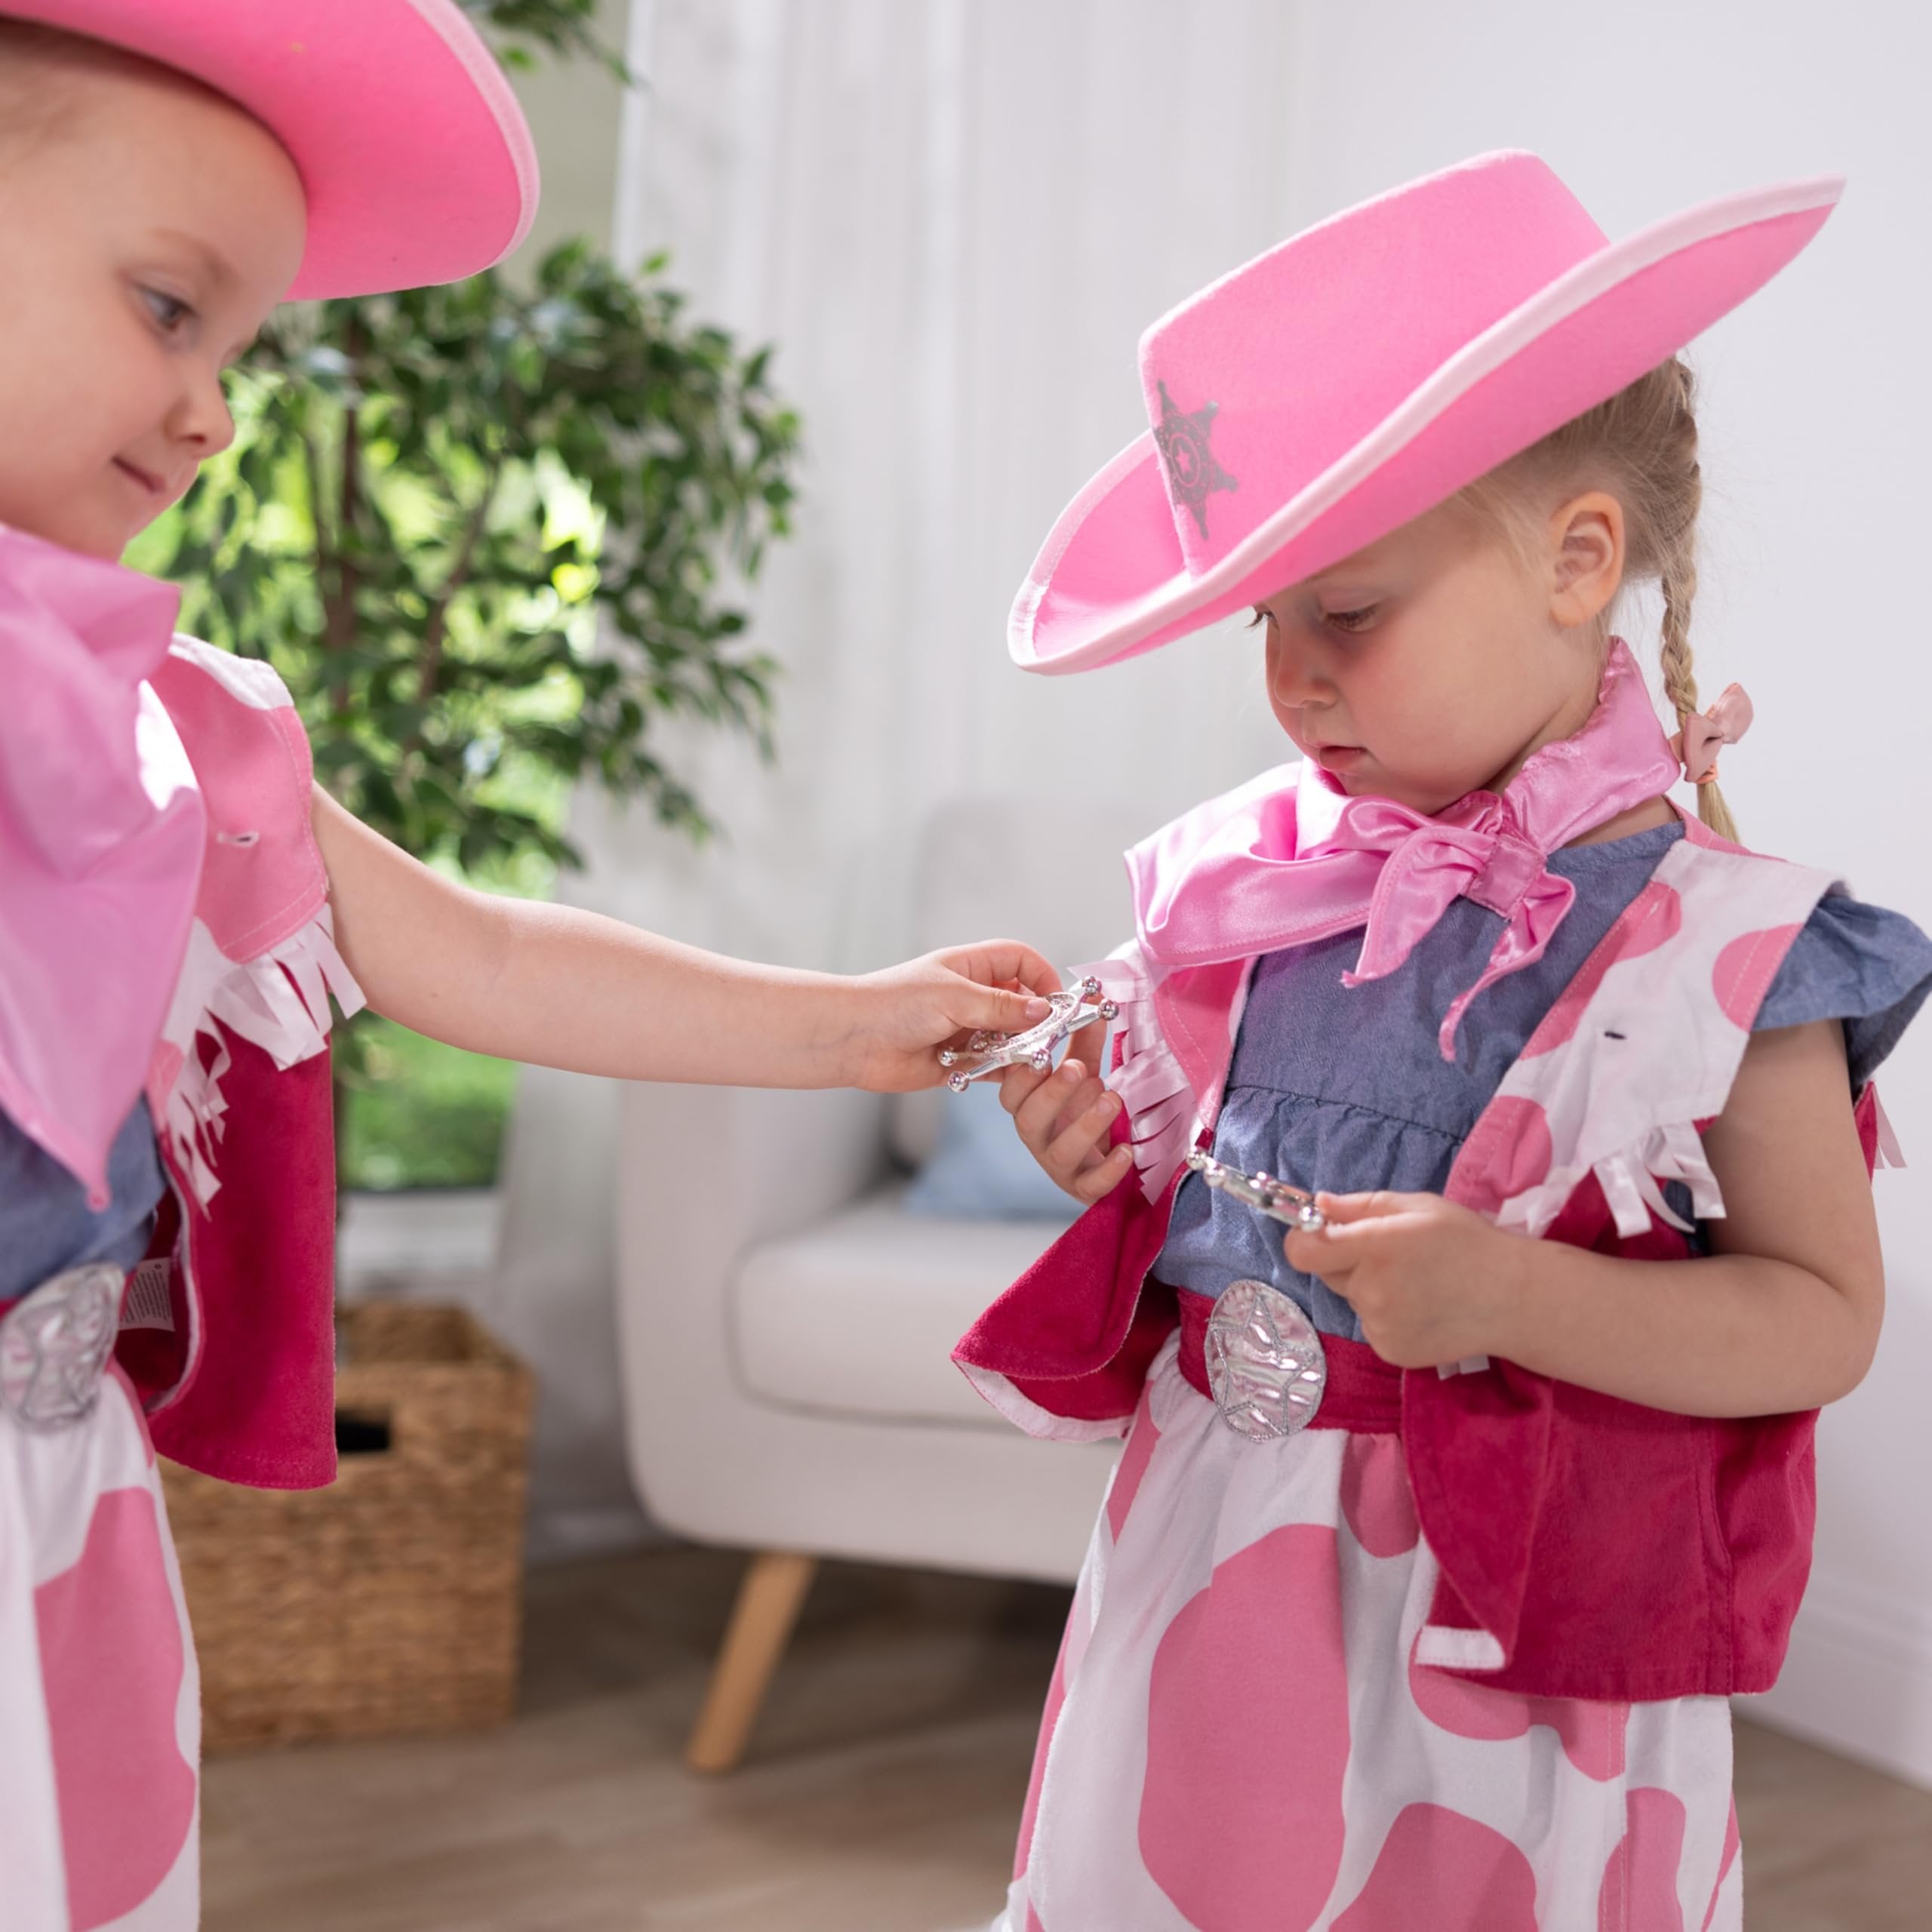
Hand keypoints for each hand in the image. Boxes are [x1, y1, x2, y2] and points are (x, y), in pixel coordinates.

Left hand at [846, 940, 1062, 1092]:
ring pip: (1011, 1038)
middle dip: (1035, 1021)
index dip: (1042, 976)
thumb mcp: (954, 996)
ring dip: (1019, 1048)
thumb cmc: (895, 1004)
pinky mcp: (961, 1062)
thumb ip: (1001, 1006)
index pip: (1020, 961)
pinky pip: (995, 1068)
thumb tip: (1045, 1011)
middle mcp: (972, 997)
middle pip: (1022, 1003)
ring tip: (1021, 1058)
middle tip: (1046, 1038)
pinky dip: (1004, 1072)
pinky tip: (1005, 1074)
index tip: (1057, 1002)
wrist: (853, 1040)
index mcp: (971, 967)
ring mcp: (967, 1030)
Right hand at [998, 1039, 1134, 1205]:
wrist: (1104, 1156)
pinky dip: (1108, 1170)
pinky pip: (1090, 1185)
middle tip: (1077, 1069)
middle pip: (1029, 1120)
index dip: (1022, 1077)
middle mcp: (1037, 1136)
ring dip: (1086, 1124)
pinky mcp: (1083, 1187)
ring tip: (1112, 1099)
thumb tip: (1094, 994)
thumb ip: (1084, 1037)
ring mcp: (1058, 1164)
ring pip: (1060, 1152)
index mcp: (1028, 1105)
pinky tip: (1126, 1150)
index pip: (1011, 1093)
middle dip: (1053, 1094)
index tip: (1042, 1055)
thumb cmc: (1082, 1107)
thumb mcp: (1083, 1070)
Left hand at [1281, 1190, 1524, 1368]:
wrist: (1513, 1298)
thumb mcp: (1417, 1206)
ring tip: (1416, 1283)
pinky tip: (1422, 1308)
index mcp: (1375, 1247)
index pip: (1302, 1251)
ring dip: (1371, 1289)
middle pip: (1328, 1273)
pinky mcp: (1390, 1352)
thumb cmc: (1466, 1242)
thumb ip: (1360, 1206)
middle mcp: (1371, 1290)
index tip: (1320, 1235)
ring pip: (1353, 1300)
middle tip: (1391, 1256)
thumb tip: (1317, 1206)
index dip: (1304, 1241)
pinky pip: (1371, 1325)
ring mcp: (1380, 1326)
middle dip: (1347, 1261)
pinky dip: (1387, 1316)